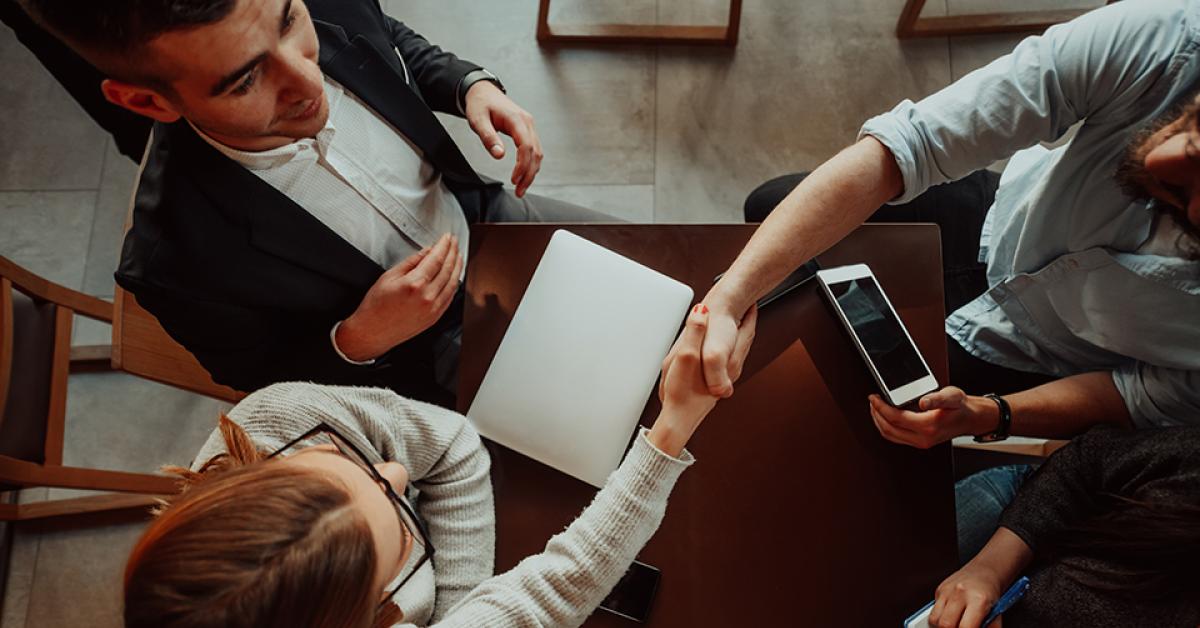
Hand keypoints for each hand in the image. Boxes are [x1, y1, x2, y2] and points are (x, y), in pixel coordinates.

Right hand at [336, 234, 462, 360]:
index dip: (444, 246)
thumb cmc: (376, 306)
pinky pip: (451, 296)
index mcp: (415, 284)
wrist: (372, 332)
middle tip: (454, 242)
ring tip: (458, 255)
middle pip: (448, 269)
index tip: (447, 238)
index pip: (436, 259)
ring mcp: (433, 308)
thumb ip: (411, 262)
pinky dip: (455, 283)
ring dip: (457, 266)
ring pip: (453, 282)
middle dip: (453, 252)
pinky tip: (454, 275)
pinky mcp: (435, 317)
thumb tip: (426, 252)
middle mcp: (428, 297)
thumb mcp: (388, 277)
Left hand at [464, 81, 542, 196]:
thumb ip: (488, 137)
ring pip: (538, 153)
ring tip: (521, 187)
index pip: (526, 146)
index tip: (514, 179)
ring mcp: (529, 126)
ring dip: (531, 171)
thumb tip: (499, 155)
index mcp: (516, 119)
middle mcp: (527, 123)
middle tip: (519, 191)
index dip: (522, 166)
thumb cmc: (479, 104)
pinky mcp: (527, 130)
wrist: (483, 91)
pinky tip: (524, 174)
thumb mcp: (478, 120)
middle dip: (529, 174)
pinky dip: (531, 164)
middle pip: (536, 153)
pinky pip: (534, 149)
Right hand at [649, 304, 756, 456]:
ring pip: (736, 349)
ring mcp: (721, 375)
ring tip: (739, 318)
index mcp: (723, 358)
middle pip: (744, 338)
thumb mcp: (687, 357)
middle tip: (748, 304)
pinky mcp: (713, 381)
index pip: (745, 330)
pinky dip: (728, 346)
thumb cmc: (682, 392)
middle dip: (746, 321)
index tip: (751, 299)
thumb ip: (695, 332)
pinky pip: (727, 359)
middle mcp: (727, 367)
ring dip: (738, 333)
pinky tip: (720, 345)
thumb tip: (701, 311)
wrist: (678, 420)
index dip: (748, 314)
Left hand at [868, 387, 996, 448]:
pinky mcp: (919, 442)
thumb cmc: (961, 407)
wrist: (970, 419)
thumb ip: (937, 398)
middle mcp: (922, 438)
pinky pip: (896, 437)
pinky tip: (885, 417)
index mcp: (928, 426)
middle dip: (876, 414)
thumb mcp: (952, 396)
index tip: (874, 397)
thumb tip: (923, 402)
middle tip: (872, 401)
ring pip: (890, 436)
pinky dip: (887, 427)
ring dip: (879, 422)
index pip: (895, 418)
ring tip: (875, 407)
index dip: (881, 407)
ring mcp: (920, 442)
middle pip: (889, 429)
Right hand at [929, 562, 1005, 627]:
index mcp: (978, 599)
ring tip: (954, 625)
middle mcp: (960, 593)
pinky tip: (950, 616)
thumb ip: (990, 627)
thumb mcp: (996, 613)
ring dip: (942, 626)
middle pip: (946, 624)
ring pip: (935, 619)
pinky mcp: (939, 589)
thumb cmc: (989, 593)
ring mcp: (947, 590)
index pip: (965, 627)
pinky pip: (933, 610)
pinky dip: (940, 617)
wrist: (983, 571)